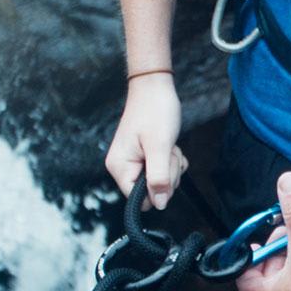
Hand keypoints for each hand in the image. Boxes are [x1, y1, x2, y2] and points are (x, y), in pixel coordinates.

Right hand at [104, 73, 187, 207]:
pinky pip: (163, 170)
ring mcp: (133, 161)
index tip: (163, 166)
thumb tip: (159, 204)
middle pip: (151, 192)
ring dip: (171, 164)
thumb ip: (159, 177)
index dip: (156, 189)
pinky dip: (171, 160)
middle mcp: (122, 166)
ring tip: (167, 144)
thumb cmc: (155, 110)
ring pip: (160, 181)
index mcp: (119, 166)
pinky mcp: (144, 156)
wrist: (155, 85)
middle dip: (167, 173)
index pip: (137, 199)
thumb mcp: (160, 146)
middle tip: (167, 150)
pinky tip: (170, 144)